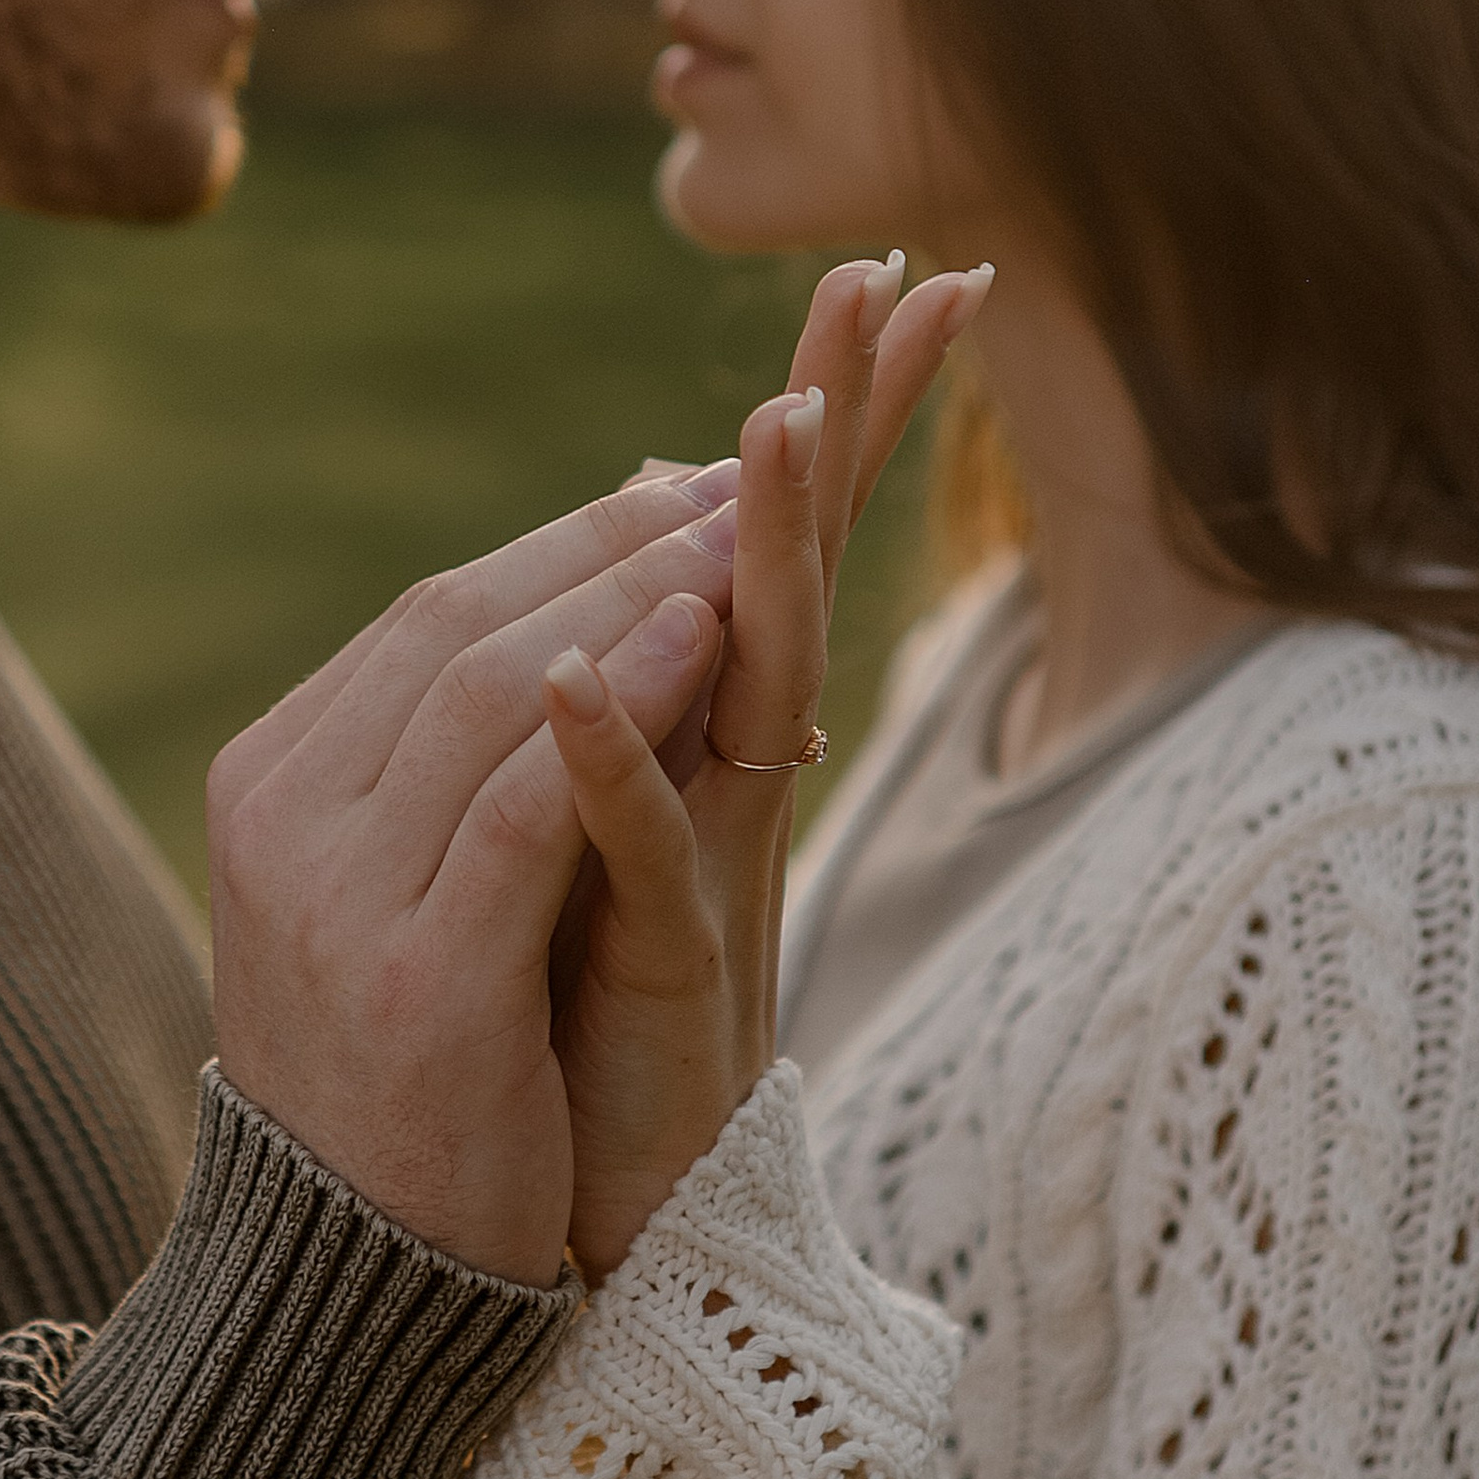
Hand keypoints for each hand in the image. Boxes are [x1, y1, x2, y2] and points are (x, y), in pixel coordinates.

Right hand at [208, 468, 750, 1284]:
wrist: (357, 1292)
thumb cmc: (407, 1088)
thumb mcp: (396, 902)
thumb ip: (444, 771)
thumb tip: (550, 626)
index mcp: (269, 790)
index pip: (425, 620)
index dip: (568, 543)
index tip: (687, 491)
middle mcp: (284, 826)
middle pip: (456, 627)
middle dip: (610, 543)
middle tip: (743, 477)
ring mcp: (339, 900)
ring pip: (491, 691)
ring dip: (631, 596)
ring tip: (748, 535)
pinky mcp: (423, 981)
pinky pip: (528, 805)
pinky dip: (616, 710)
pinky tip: (710, 645)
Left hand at [544, 256, 992, 1272]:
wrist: (598, 1215)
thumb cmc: (596, 1020)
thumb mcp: (612, 828)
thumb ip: (630, 710)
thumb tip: (618, 590)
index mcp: (709, 726)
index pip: (769, 532)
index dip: (834, 403)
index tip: (887, 264)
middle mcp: (733, 776)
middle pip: (797, 567)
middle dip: (849, 420)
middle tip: (906, 275)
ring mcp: (714, 867)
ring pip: (750, 682)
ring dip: (761, 551)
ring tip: (773, 421)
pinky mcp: (669, 970)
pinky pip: (637, 847)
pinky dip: (602, 760)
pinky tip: (572, 675)